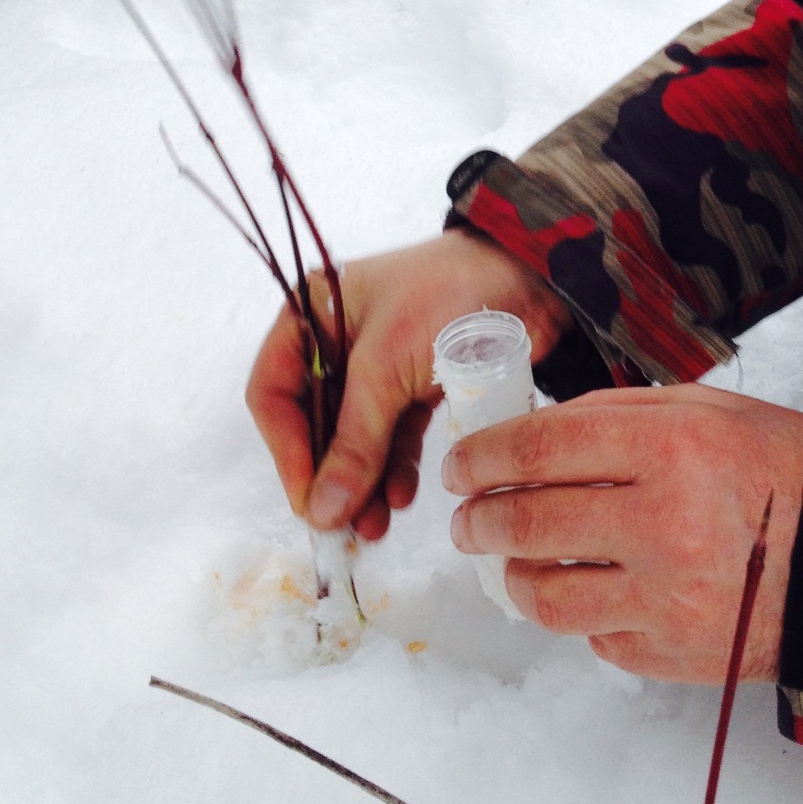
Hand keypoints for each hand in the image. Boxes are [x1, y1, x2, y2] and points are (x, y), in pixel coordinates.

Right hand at [245, 231, 572, 539]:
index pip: (273, 396)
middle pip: (315, 424)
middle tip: (341, 527)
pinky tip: (400, 497)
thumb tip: (320, 511)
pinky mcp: (416, 384)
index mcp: (309, 316)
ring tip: (374, 526)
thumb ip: (353, 442)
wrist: (528, 276)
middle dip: (330, 476)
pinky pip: (394, 436)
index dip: (287, 452)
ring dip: (363, 482)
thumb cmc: (446, 294)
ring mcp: (378, 366)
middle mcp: (336, 341)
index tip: (307, 501)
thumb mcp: (385, 367)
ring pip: (357, 437)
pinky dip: (395, 468)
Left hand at [444, 385, 802, 682]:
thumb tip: (535, 435)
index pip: (540, 448)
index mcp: (670, 446)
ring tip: (513, 561)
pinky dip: (585, 614)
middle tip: (467, 518)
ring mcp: (666, 596)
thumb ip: (619, 415)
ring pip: (545, 594)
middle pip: (527, 522)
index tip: (462, 466)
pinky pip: (596, 638)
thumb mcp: (707, 411)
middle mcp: (663, 522)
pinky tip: (595, 590)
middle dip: (478, 520)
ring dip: (514, 575)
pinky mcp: (673, 652)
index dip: (483, 457)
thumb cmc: (783, 471)